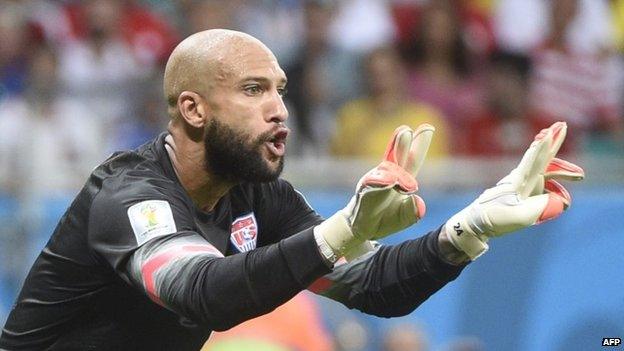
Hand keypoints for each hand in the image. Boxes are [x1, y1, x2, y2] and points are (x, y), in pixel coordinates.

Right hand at [314, 124, 433, 260]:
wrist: (361, 228)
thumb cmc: (384, 218)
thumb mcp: (403, 218)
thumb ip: (411, 211)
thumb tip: (419, 204)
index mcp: (400, 179)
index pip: (412, 160)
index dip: (420, 145)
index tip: (429, 127)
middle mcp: (387, 176)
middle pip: (398, 157)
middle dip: (403, 143)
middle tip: (407, 129)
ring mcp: (374, 182)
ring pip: (386, 168)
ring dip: (395, 152)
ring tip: (404, 135)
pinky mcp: (364, 192)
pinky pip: (372, 184)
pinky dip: (381, 180)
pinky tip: (389, 177)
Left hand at [445, 121, 584, 259]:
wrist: (474, 224)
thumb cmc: (494, 218)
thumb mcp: (518, 217)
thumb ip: (540, 209)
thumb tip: (560, 201)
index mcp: (519, 182)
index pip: (536, 160)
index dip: (547, 145)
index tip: (556, 128)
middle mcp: (520, 180)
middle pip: (542, 160)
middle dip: (554, 145)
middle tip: (563, 126)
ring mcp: (520, 186)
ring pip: (544, 173)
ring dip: (561, 173)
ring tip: (579, 176)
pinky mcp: (519, 194)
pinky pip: (541, 185)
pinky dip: (553, 188)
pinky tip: (562, 198)